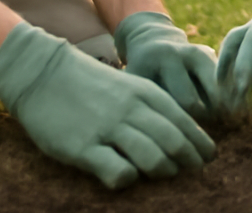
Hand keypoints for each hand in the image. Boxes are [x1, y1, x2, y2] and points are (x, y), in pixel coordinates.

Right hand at [0, 21, 215, 188]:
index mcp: (144, 92)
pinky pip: (117, 171)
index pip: (184, 121)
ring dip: (163, 171)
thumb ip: (149, 106)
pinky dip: (129, 179)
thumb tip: (177, 134)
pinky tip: (126, 177)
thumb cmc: (89, 83)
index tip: (207, 158)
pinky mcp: (84, 148)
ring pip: (153, 158)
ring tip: (165, 176)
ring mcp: (108, 128)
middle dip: (189, 160)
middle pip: (174, 141)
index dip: (199, 143)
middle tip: (194, 172)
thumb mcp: (126, 85)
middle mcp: (131, 109)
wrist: (44, 72)